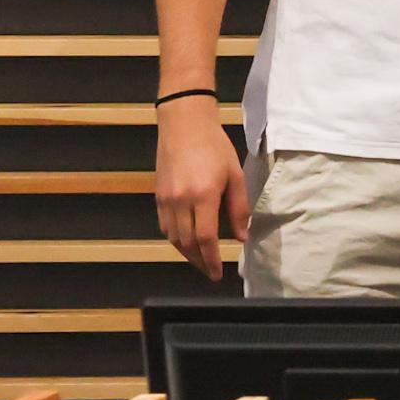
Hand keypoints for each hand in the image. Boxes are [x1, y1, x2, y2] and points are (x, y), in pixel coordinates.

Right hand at [153, 107, 248, 276]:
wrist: (184, 126)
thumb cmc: (215, 148)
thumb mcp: (235, 176)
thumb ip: (239, 209)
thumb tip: (242, 237)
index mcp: (203, 196)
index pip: (205, 238)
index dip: (211, 259)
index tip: (217, 273)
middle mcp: (180, 201)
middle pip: (186, 243)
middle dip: (199, 261)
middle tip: (211, 272)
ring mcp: (166, 200)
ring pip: (173, 238)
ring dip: (186, 253)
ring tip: (201, 261)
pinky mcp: (158, 197)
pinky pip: (165, 226)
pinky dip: (175, 239)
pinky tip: (186, 242)